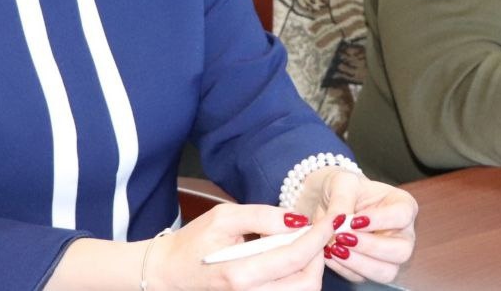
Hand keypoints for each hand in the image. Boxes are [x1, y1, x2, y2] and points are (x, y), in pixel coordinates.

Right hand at [155, 203, 330, 289]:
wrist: (169, 272)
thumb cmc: (194, 242)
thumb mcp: (225, 217)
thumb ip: (263, 216)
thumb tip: (298, 220)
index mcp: (239, 273)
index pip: (294, 257)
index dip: (318, 237)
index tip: (330, 221)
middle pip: (306, 284)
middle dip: (318, 257)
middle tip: (314, 235)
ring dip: (311, 269)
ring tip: (302, 247)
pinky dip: (299, 279)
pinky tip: (292, 262)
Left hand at [294, 167, 417, 283]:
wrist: (329, 202)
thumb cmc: (344, 188)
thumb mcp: (342, 183)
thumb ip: (341, 200)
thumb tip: (339, 221)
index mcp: (403, 205)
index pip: (402, 215)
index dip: (380, 220)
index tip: (355, 221)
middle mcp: (402, 233)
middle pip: (402, 251)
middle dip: (371, 248)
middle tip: (343, 238)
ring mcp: (389, 255)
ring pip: (387, 272)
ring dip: (359, 264)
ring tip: (334, 248)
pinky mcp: (372, 269)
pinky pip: (363, 278)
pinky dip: (344, 269)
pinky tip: (328, 254)